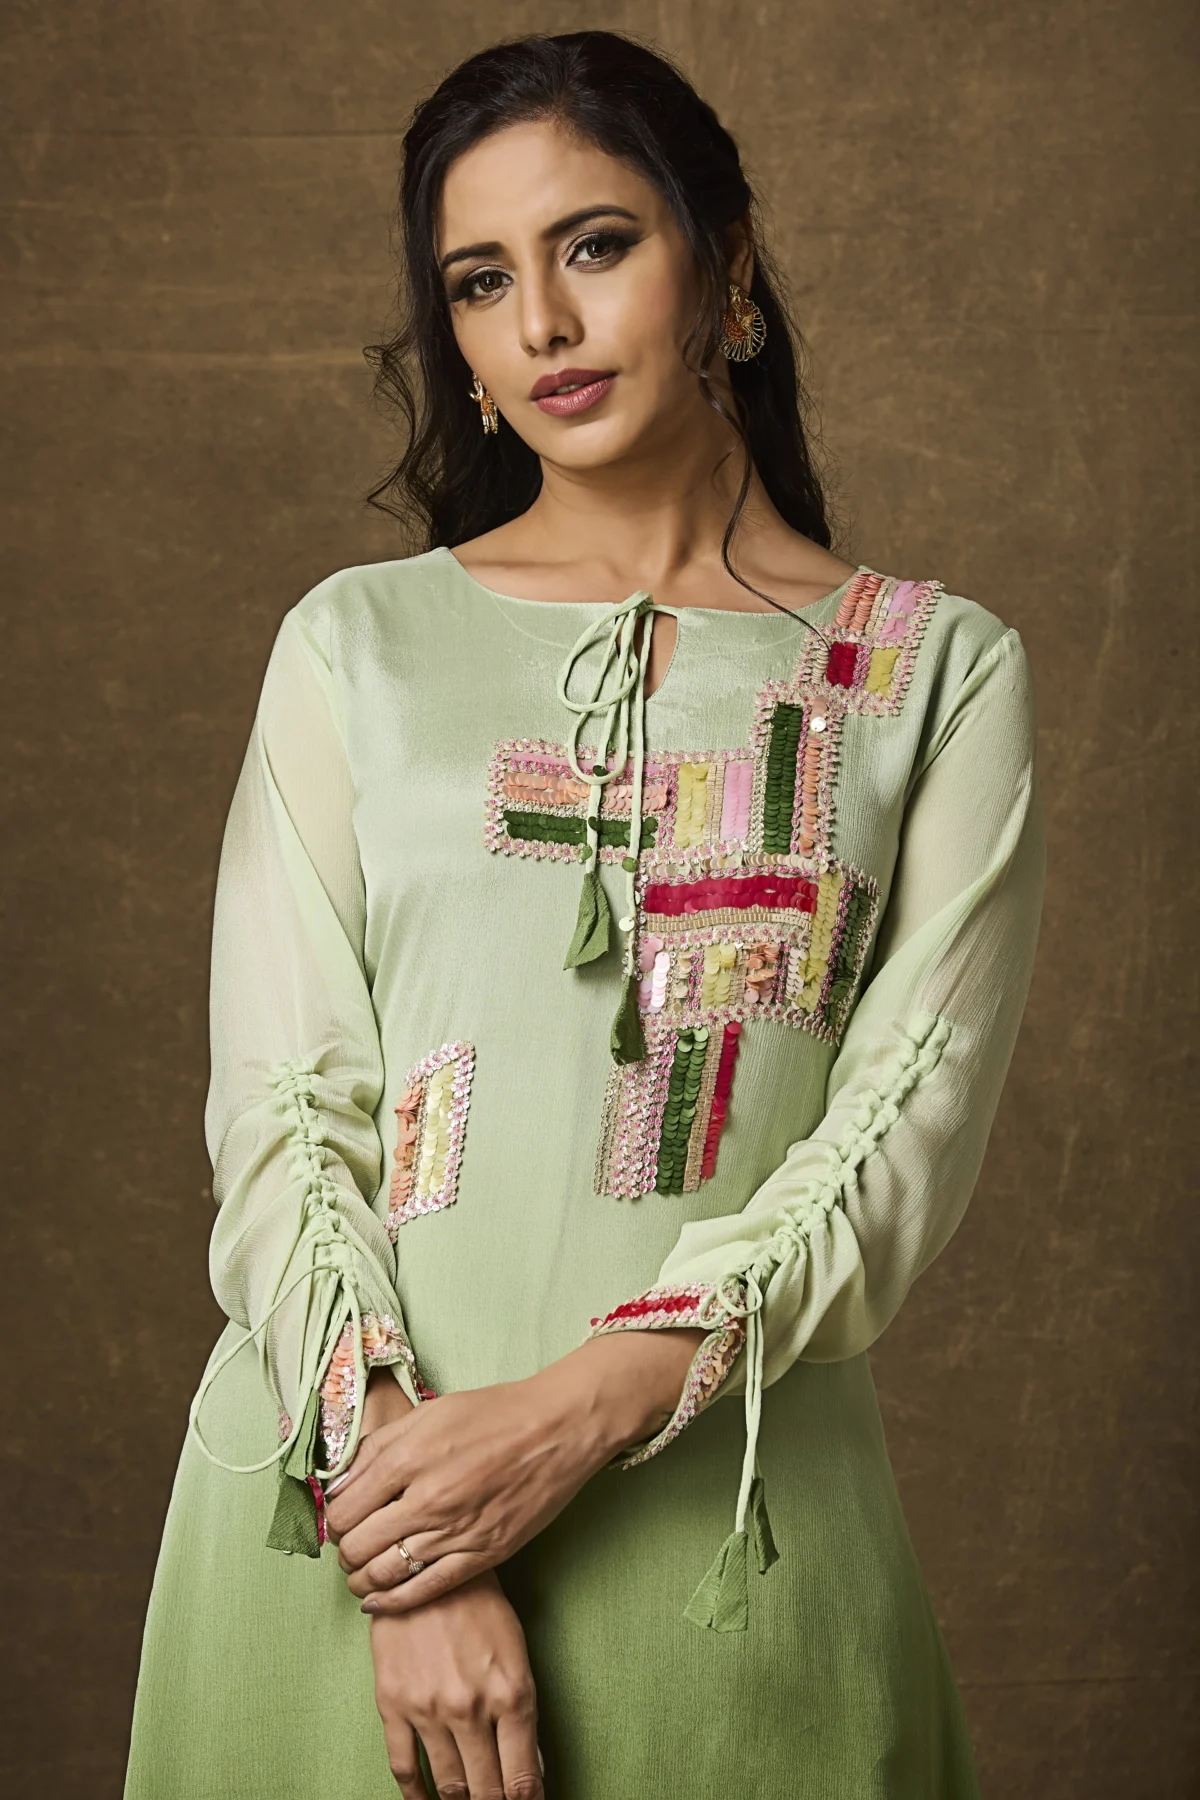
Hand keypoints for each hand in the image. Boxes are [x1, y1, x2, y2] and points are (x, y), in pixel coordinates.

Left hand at [325, 1327, 705, 1613]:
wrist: (557, 1429)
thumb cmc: (493, 1413)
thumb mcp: (428, 1413)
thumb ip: (378, 1447)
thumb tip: (340, 1483)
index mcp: (408, 1458)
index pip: (344, 1510)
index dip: (335, 1520)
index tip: (341, 1519)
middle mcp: (426, 1499)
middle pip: (357, 1546)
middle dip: (345, 1551)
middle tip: (350, 1546)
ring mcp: (455, 1532)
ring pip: (383, 1575)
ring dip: (362, 1579)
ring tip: (361, 1574)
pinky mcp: (482, 1556)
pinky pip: (423, 1591)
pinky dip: (392, 1602)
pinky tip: (378, 1602)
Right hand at [370, 1569, 542, 1798]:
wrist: (425, 1569)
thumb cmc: (479, 1605)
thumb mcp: (517, 1652)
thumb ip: (524, 1712)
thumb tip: (531, 1767)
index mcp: (511, 1694)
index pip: (523, 1779)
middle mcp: (471, 1709)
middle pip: (487, 1790)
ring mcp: (429, 1710)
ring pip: (449, 1786)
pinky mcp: (393, 1705)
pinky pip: (404, 1767)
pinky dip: (416, 1796)